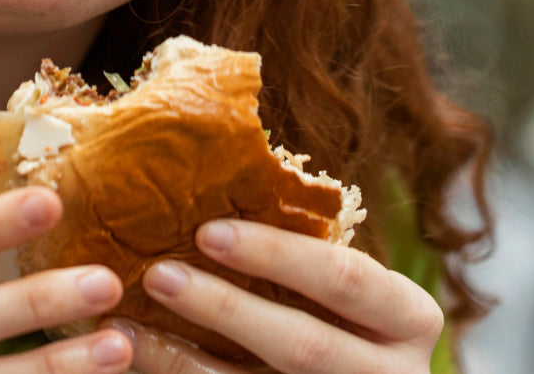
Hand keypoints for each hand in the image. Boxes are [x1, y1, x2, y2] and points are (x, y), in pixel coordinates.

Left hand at [105, 220, 443, 373]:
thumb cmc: (345, 317)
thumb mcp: (347, 289)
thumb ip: (304, 252)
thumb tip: (210, 178)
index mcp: (409, 318)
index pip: (345, 279)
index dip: (277, 254)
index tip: (208, 231)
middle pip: (304, 346)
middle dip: (225, 310)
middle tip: (159, 274)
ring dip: (181, 359)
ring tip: (124, 326)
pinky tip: (133, 355)